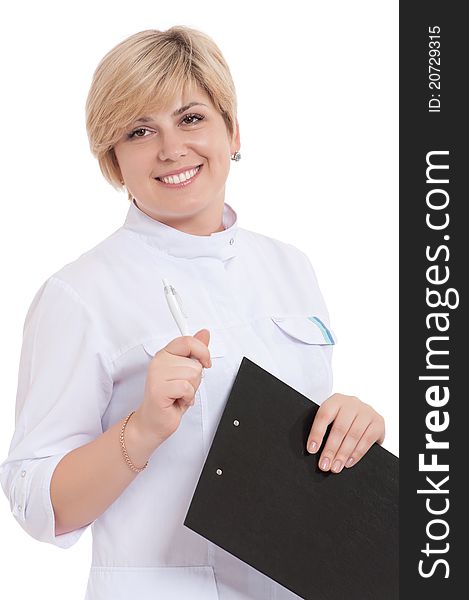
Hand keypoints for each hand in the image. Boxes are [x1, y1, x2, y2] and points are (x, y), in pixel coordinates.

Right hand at [133, 329, 211, 449]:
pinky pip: (186, 388)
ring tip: (179, 394)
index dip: (203, 351)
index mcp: (165, 354)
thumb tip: (204, 333)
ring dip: (191, 389)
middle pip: (194, 363)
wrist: (154, 421)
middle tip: (183, 387)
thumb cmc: (170, 398)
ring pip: (192, 375)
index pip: (188, 341)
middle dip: (195, 379)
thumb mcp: (186, 372)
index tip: (206, 362)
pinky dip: (187, 397)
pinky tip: (177, 400)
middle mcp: (159, 361)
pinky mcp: (158, 389)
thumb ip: (195, 352)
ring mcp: (156, 375)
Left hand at [306, 393, 384, 472]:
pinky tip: (349, 462)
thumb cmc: (342, 420)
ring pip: (353, 435)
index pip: (324, 416)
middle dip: (331, 450)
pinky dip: (357, 453)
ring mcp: (366, 411)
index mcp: (336, 400)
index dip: (317, 433)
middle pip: (339, 428)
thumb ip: (324, 429)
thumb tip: (313, 450)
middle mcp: (352, 403)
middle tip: (324, 465)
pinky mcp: (378, 422)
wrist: (363, 415)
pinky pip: (367, 439)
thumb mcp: (332, 418)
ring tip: (336, 467)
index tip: (311, 450)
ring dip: (343, 454)